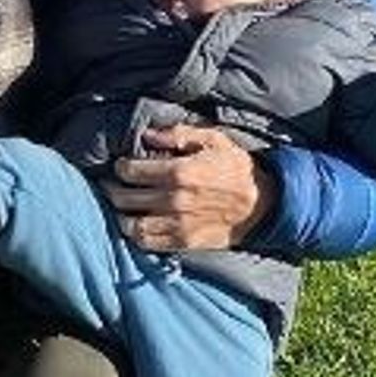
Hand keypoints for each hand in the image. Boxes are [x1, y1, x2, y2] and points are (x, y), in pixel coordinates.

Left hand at [101, 124, 269, 250]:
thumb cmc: (235, 168)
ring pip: (130, 224)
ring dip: (120, 215)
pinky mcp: (183, 241)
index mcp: (180, 172)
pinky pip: (147, 243)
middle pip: (124, 198)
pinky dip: (135, 235)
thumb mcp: (214, 140)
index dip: (121, 167)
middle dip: (113, 189)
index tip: (122, 166)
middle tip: (112, 185)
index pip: (130, 171)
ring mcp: (177, 224)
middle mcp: (174, 199)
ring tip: (121, 207)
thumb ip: (178, 134)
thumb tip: (147, 134)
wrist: (262, 203)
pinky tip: (135, 225)